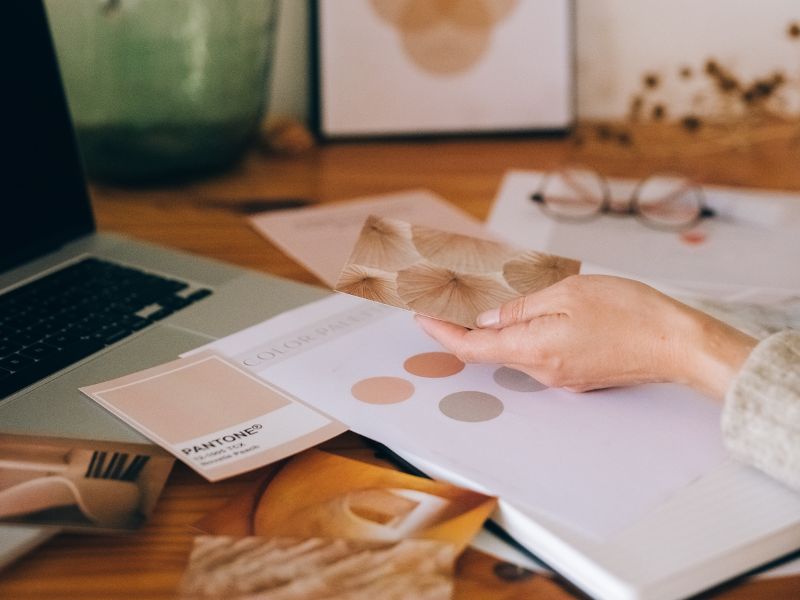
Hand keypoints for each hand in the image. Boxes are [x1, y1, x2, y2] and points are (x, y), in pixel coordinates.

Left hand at [415, 275, 756, 397]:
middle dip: (464, 326)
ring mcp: (559, 377)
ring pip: (512, 351)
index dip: (441, 332)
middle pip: (488, 350)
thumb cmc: (631, 313)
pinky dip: (520, 335)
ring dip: (493, 329)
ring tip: (481, 298)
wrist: (677, 343)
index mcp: (534, 349)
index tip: (421, 316)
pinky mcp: (575, 374)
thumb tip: (486, 319)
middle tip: (447, 298)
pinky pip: (536, 354)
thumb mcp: (568, 293)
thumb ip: (521, 307)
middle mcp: (542, 371)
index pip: (471, 346)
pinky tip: (523, 314)